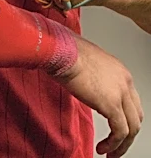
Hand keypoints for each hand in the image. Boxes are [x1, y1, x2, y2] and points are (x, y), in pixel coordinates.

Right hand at [54, 33, 142, 156]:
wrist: (60, 50)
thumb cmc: (65, 50)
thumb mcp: (86, 62)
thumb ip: (93, 76)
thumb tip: (87, 87)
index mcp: (119, 71)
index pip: (131, 100)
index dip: (124, 117)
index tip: (114, 126)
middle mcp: (124, 82)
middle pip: (135, 116)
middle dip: (127, 133)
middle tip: (116, 144)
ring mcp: (120, 93)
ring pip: (132, 128)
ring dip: (121, 144)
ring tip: (110, 153)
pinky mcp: (111, 105)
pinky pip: (119, 132)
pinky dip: (113, 144)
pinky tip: (103, 148)